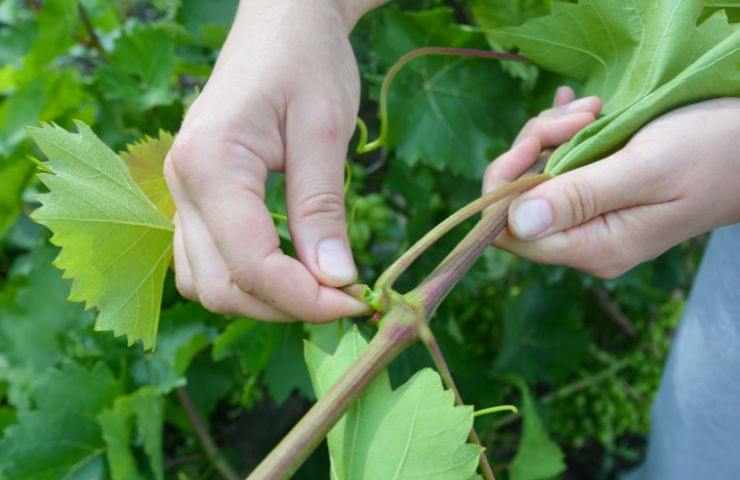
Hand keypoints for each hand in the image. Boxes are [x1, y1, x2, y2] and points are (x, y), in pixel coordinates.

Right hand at [164, 0, 382, 321]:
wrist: (281, 20)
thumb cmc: (306, 60)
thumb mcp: (325, 129)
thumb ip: (322, 208)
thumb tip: (336, 280)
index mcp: (211, 164)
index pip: (251, 264)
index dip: (306, 298)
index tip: (359, 302)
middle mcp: (182, 185)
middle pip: (221, 287)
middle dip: (285, 307)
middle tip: (347, 299)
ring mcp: (183, 193)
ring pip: (206, 284)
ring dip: (262, 301)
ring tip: (321, 290)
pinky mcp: (197, 198)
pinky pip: (207, 262)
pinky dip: (246, 281)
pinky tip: (290, 270)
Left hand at [485, 92, 739, 278]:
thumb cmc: (709, 153)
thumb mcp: (645, 169)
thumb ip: (580, 197)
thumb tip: (517, 221)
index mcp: (593, 248)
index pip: (509, 232)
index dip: (506, 183)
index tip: (537, 140)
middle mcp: (585, 241)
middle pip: (519, 200)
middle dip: (535, 147)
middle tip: (581, 115)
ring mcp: (591, 219)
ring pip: (536, 176)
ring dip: (554, 133)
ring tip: (595, 108)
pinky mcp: (599, 195)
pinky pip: (558, 164)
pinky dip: (564, 132)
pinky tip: (584, 109)